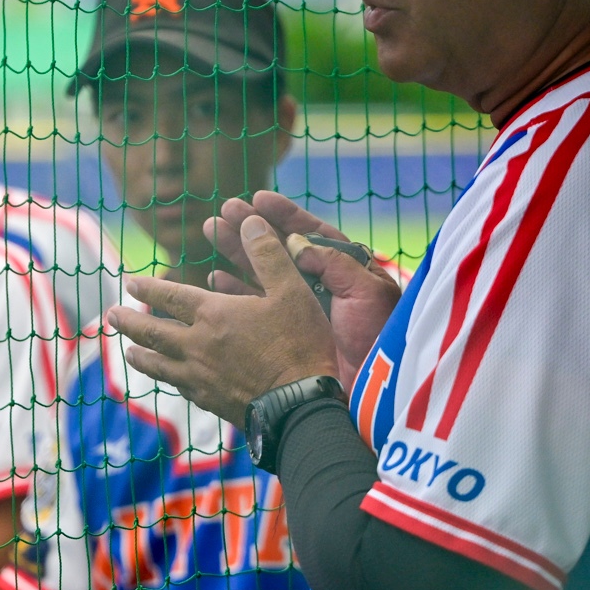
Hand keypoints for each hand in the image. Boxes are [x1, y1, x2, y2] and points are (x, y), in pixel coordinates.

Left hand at [108, 213, 338, 425]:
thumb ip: (268, 254)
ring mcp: (199, 378)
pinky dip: (169, 379)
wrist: (299, 406)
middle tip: (111, 315)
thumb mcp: (291, 291)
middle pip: (152, 332)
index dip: (148, 288)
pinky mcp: (209, 402)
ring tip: (128, 351)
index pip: (170, 296)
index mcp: (213, 315)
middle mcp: (197, 346)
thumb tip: (248, 220)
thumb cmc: (299, 345)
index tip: (128, 282)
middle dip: (129, 321)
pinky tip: (169, 380)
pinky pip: (179, 387)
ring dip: (140, 356)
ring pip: (158, 365)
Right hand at [203, 193, 402, 386]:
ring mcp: (302, 312)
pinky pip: (255, 308)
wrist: (375, 390)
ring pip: (263, 275)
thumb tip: (296, 242)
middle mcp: (321, 287)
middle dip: (251, 229)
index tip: (257, 198)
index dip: (283, 214)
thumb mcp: (365, 292)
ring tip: (211, 232)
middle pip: (280, 249)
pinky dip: (234, 293)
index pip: (311, 233)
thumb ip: (333, 262)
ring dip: (236, 254)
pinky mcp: (286, 336)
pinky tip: (215, 280)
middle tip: (223, 210)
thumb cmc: (378, 339)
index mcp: (346, 270)